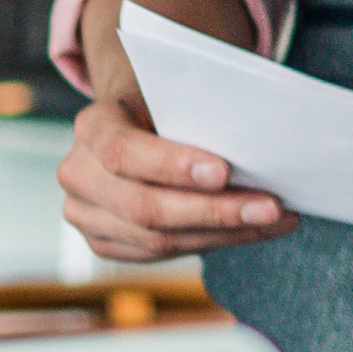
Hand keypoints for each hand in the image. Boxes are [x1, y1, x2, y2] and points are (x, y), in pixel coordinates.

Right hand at [51, 92, 286, 262]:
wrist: (137, 127)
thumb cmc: (167, 108)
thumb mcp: (176, 98)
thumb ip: (200, 116)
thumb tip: (259, 145)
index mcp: (92, 126)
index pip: (123, 152)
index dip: (173, 165)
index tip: (224, 172)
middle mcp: (78, 174)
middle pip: (145, 207)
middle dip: (214, 210)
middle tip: (270, 207)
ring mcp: (85, 215)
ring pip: (158, 239)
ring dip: (224, 232)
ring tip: (274, 220)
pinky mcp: (104, 243)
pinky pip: (162, 253)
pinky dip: (214, 242)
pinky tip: (252, 230)